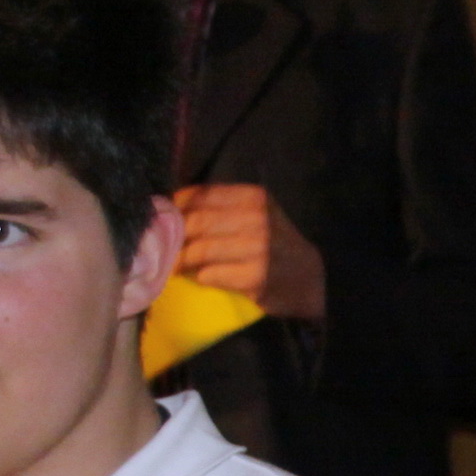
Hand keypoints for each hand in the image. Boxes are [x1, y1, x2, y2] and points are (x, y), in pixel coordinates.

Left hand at [176, 183, 325, 319]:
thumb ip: (223, 206)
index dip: (175, 207)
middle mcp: (257, 218)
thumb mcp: (258, 215)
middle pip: (195, 223)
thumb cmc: (276, 246)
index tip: (165, 219)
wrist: (312, 280)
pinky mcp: (255, 277)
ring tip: (175, 266)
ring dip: (182, 261)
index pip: (200, 195)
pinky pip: (210, 274)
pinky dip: (200, 277)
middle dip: (174, 238)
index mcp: (254, 197)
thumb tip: (173, 206)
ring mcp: (257, 248)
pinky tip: (201, 278)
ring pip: (199, 250)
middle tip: (163, 248)